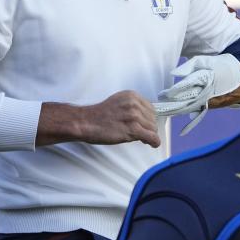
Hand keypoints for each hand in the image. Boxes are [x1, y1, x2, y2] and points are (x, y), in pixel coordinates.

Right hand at [38, 91, 159, 147]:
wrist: (86, 122)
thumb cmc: (99, 115)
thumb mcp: (118, 102)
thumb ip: (132, 106)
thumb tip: (145, 116)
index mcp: (131, 95)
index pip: (151, 108)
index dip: (147, 119)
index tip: (142, 124)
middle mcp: (134, 103)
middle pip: (153, 119)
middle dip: (148, 127)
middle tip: (138, 132)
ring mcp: (133, 116)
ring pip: (153, 129)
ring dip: (148, 135)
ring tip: (138, 137)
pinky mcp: (132, 129)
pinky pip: (152, 138)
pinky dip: (153, 142)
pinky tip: (150, 144)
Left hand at [153, 54, 239, 134]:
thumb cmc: (221, 66)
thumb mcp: (205, 62)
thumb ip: (188, 67)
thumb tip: (173, 74)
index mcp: (206, 81)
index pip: (187, 87)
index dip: (174, 92)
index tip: (163, 95)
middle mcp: (207, 94)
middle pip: (186, 100)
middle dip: (172, 105)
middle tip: (158, 108)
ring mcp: (210, 102)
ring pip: (190, 107)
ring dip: (176, 111)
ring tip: (162, 113)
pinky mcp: (211, 106)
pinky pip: (198, 113)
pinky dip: (190, 121)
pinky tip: (182, 130)